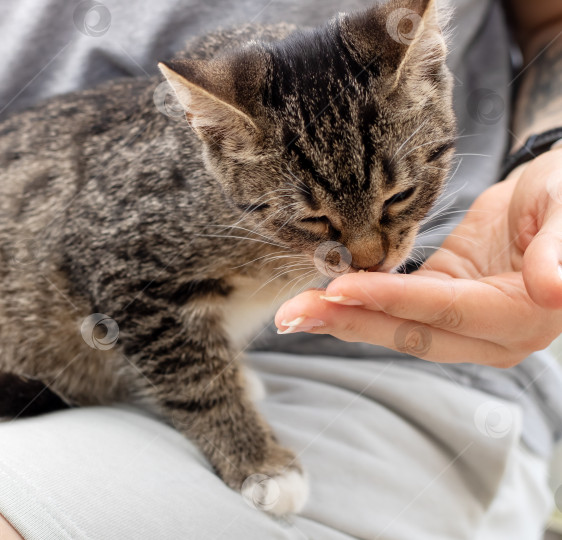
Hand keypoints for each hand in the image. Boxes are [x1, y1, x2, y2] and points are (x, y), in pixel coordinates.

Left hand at [274, 149, 561, 366]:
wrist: (559, 200)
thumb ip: (560, 249)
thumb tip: (555, 291)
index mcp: (525, 313)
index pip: (446, 309)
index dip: (391, 299)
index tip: (339, 288)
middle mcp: (495, 333)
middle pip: (413, 331)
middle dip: (349, 321)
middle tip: (293, 313)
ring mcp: (466, 326)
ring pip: (398, 329)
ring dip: (343, 320)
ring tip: (293, 313)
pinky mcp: (444, 306)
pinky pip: (397, 312)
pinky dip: (358, 307)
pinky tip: (319, 301)